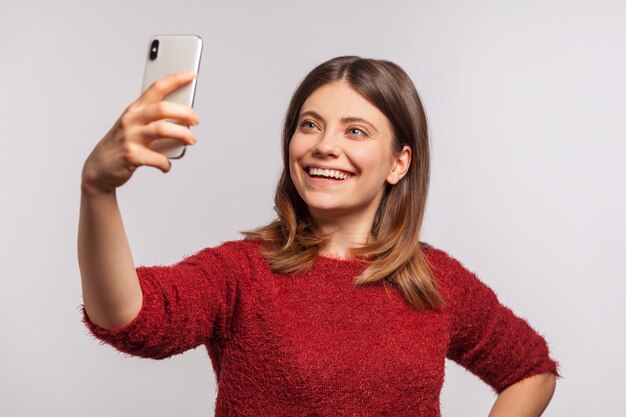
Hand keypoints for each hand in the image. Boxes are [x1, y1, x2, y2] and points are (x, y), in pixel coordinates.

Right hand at [81, 71, 199, 194]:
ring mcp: (130, 137)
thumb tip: (183, 123)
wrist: (98, 169)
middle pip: (163, 108)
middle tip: (196, 120)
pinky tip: (166, 165)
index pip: (156, 88)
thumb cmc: (121, 146)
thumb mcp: (134, 128)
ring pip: (162, 129)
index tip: (192, 75)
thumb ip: (155, 122)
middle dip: (185, 112)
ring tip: (191, 140)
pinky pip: (157, 158)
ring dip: (183, 135)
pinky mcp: (131, 156)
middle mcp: (131, 120)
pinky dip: (166, 163)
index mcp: (134, 109)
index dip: (176, 79)